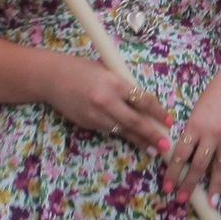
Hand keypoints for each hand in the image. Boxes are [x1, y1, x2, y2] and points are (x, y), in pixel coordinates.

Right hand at [43, 55, 172, 158]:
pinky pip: (109, 130)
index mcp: (114, 83)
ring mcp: (96, 115)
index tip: (169, 121)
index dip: (158, 112)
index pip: (143, 101)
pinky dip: (121, 134)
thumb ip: (124, 86)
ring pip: (123, 131)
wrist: (51, 78)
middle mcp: (106, 101)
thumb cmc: (81, 69)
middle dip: (152, 134)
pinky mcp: (88, 124)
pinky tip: (132, 140)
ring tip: (152, 149)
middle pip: (136, 122)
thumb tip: (144, 103)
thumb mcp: (107, 71)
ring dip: (139, 140)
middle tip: (166, 145)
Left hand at [165, 58, 220, 204]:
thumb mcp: (198, 110)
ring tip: (209, 202)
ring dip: (213, 187)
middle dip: (189, 184)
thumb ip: (192, 132)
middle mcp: (213, 134)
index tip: (167, 186)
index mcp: (196, 124)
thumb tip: (184, 157)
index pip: (181, 154)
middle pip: (199, 165)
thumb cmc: (215, 94)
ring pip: (219, 168)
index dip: (173, 173)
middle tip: (182, 199)